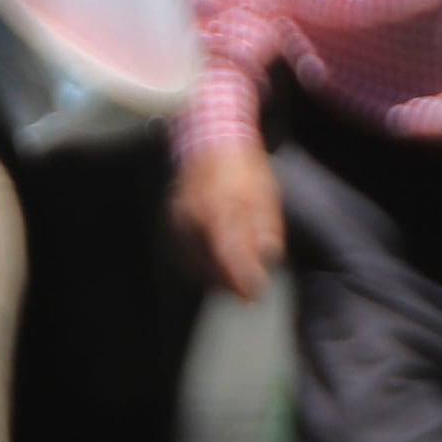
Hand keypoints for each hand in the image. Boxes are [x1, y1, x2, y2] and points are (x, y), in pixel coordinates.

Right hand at [169, 141, 284, 301]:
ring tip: (235, 285)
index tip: (256, 296)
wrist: (210, 144)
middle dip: (231, 285)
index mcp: (221, 209)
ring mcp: (179, 220)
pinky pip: (185, 253)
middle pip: (210, 265)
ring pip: (195, 263)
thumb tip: (269, 256)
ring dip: (216, 278)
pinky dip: (200, 265)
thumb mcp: (265, 194)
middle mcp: (195, 218)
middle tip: (249, 297)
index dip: (243, 279)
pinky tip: (216, 269)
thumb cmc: (243, 170)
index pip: (231, 255)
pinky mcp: (172, 222)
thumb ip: (266, 226)